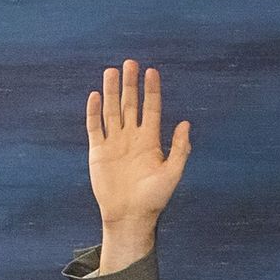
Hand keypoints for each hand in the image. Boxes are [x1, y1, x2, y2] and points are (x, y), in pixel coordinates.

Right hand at [85, 59, 192, 238]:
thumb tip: (185, 124)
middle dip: (130, 84)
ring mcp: (114, 143)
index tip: (152, 71)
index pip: (151, 108)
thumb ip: (180, 149)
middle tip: (130, 63)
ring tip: (111, 71)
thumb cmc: (153, 199)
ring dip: (112, 91)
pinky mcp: (98, 151)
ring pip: (112, 110)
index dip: (152, 90)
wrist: (129, 217)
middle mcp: (132, 137)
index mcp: (150, 141)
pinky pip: (95, 127)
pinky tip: (96, 96)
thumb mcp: (172, 174)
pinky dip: (94, 112)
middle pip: (130, 104)